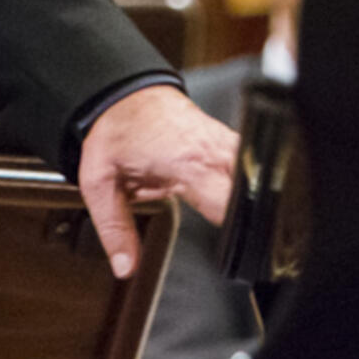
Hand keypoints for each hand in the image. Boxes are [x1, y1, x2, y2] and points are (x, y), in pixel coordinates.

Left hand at [76, 85, 236, 279]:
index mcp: (189, 165)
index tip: (233, 249)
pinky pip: (248, 164)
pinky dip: (246, 182)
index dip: (238, 231)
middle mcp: (215, 152)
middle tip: (242, 241)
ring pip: (257, 175)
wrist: (121, 92)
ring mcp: (225, 142)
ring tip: (244, 221)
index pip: (233, 205)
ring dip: (250, 198)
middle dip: (251, 218)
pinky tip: (238, 197)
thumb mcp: (101, 183)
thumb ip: (115, 228)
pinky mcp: (227, 138)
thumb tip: (126, 266)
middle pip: (255, 192)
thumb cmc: (114, 130)